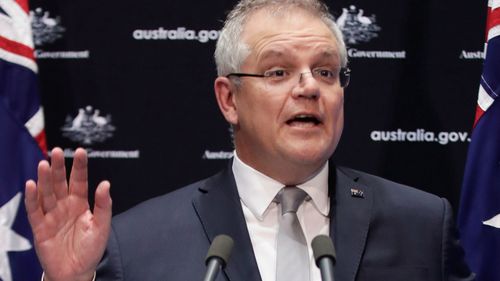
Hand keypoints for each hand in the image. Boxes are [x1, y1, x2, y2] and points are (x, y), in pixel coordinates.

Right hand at [25, 148, 111, 280]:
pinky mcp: (40, 228)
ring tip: (44, 164)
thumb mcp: (102, 226)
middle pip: (60, 183)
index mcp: (80, 203)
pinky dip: (32, 198)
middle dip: (58, 167)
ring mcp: (51, 215)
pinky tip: (31, 185)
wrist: (77, 272)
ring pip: (46, 193)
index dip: (79, 166)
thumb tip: (105, 184)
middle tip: (56, 151)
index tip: (80, 151)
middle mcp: (64, 206)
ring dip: (44, 179)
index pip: (79, 180)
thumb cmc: (91, 249)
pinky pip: (34, 211)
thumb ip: (103, 205)